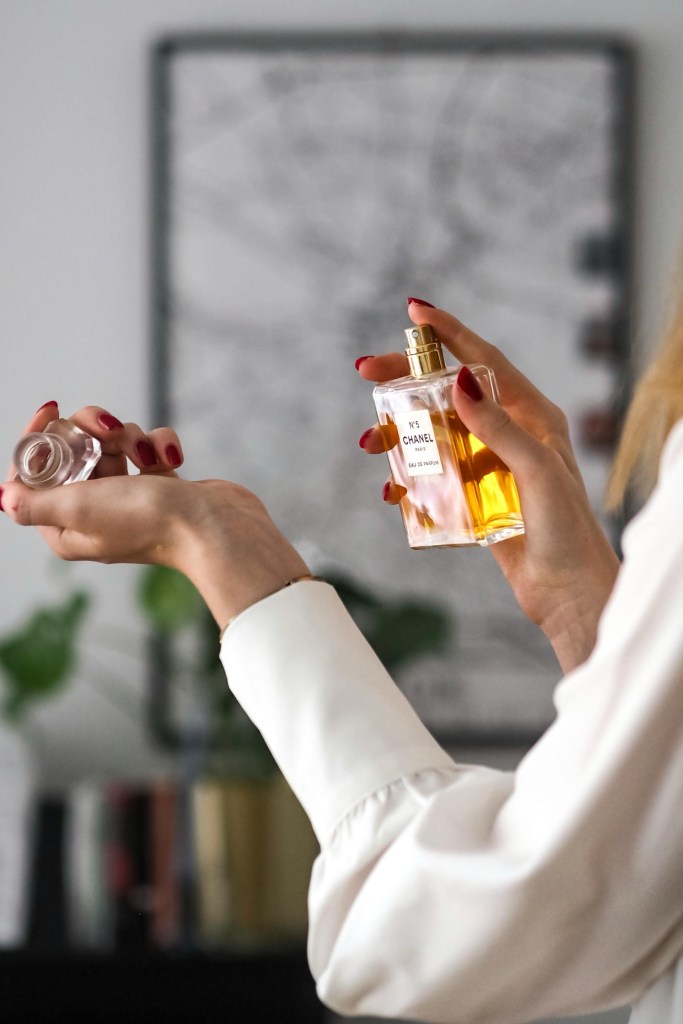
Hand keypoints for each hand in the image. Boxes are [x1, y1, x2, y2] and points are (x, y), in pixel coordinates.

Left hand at [2, 403, 308, 629]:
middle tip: (107, 432)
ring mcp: (128, 496)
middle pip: (72, 451)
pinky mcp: (160, 483)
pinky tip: (172, 459)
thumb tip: (3, 497)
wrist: (215, 527)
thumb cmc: (149, 522)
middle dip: (91, 432)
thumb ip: (36, 503)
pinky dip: (159, 444)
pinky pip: (148, 445)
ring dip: (130, 437)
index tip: (52, 412)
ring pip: (112, 442)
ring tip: (148, 456)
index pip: (33, 476)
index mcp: (66, 527)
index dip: (38, 440)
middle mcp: (93, 512)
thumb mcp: (79, 509)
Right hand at [357, 301, 619, 672]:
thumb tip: (459, 381)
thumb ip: (498, 427)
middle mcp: (511, 434)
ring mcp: (491, 466)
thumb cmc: (566, 531)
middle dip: (406, 382)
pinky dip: (410, 480)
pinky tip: (394, 492)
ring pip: (435, 435)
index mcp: (533, 416)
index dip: (450, 333)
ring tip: (370, 443)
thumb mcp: (536, 472)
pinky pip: (435, 477)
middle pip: (449, 393)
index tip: (415, 311)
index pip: (485, 361)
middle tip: (366, 374)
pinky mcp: (476, 498)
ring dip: (400, 436)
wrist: (567, 592)